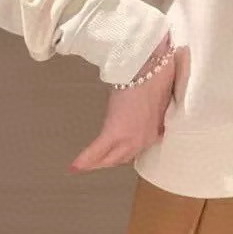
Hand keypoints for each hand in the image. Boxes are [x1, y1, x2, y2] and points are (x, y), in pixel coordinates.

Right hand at [68, 34, 182, 171]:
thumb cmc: (156, 73)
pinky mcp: (115, 131)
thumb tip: (144, 105)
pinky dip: (85, 159)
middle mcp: (145, 138)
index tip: (117, 154)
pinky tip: (74, 167)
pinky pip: (97, 150)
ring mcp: (130, 137)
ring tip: (84, 166)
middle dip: (109, 162)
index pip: (139, 148)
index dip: (126, 152)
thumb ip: (151, 106)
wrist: (151, 66)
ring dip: (97, 163)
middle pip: (123, 158)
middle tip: (95, 164)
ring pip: (111, 158)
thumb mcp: (157, 95)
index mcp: (157, 129)